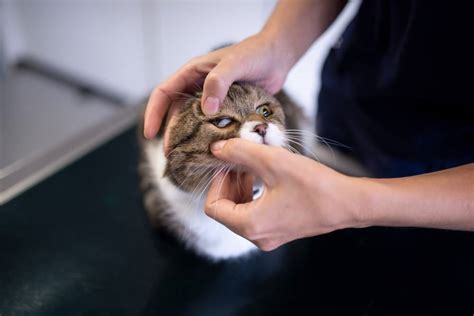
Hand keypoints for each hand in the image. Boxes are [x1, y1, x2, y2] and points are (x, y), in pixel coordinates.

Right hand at [143, 34, 292, 153]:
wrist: (277, 57)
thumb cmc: (255, 54)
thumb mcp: (234, 64)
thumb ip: (218, 82)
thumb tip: (206, 109)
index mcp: (192, 73)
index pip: (163, 93)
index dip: (153, 113)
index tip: (149, 134)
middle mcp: (198, 87)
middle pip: (176, 112)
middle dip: (171, 133)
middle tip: (171, 155)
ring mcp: (212, 98)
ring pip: (193, 121)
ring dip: (190, 138)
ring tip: (188, 157)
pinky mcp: (227, 108)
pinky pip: (212, 125)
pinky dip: (209, 137)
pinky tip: (212, 151)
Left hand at [204, 139, 367, 250]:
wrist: (349, 203)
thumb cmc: (314, 185)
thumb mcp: (272, 162)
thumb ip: (240, 153)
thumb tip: (216, 149)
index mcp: (250, 226)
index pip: (213, 207)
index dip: (216, 181)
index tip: (227, 163)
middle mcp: (257, 237)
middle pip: (226, 209)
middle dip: (229, 182)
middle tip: (239, 160)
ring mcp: (269, 236)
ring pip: (240, 211)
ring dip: (241, 186)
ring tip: (253, 164)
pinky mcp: (280, 230)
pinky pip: (256, 213)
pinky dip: (254, 193)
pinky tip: (265, 175)